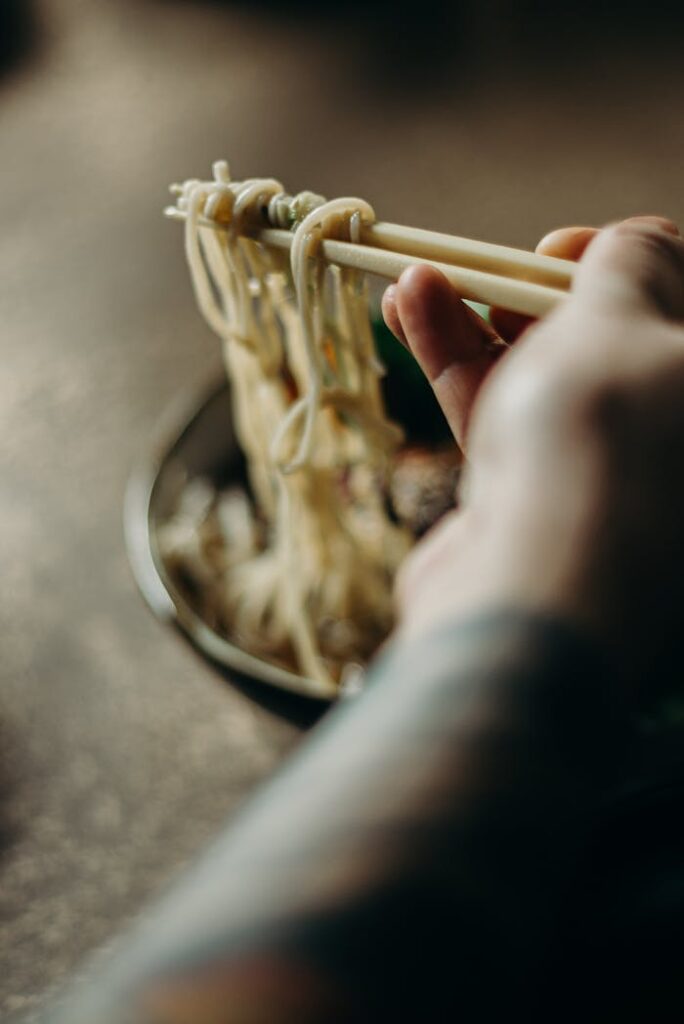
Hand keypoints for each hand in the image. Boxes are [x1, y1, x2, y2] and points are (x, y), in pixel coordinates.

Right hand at [382, 217, 683, 690]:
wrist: (528, 603)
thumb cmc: (597, 448)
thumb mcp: (625, 321)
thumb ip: (630, 262)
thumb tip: (629, 244)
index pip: (682, 304)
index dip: (624, 262)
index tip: (558, 248)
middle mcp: (670, 442)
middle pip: (607, 341)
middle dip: (537, 293)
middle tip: (492, 273)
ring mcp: (600, 478)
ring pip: (540, 379)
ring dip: (474, 322)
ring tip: (413, 277)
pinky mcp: (535, 504)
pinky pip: (499, 419)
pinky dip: (454, 366)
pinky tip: (407, 312)